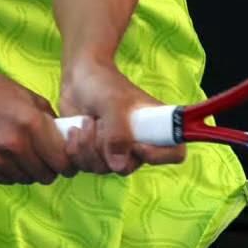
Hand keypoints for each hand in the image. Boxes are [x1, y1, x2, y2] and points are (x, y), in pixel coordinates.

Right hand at [0, 60, 74, 184]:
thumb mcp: (23, 94)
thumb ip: (47, 116)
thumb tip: (64, 137)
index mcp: (30, 123)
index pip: (62, 161)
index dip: (67, 163)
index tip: (65, 160)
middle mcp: (14, 145)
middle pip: (46, 175)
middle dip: (48, 168)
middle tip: (43, 157)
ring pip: (25, 179)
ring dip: (27, 170)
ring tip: (20, 152)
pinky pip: (5, 179)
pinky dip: (9, 171)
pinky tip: (2, 153)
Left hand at [59, 59, 185, 174]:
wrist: (78, 79)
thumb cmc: (103, 84)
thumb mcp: (112, 102)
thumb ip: (118, 131)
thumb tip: (119, 166)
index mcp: (155, 126)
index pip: (174, 152)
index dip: (159, 155)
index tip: (136, 145)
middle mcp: (138, 144)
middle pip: (128, 168)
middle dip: (105, 148)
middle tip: (98, 123)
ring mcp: (115, 152)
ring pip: (102, 169)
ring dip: (87, 146)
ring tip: (86, 121)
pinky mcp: (93, 155)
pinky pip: (84, 168)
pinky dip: (74, 151)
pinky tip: (74, 131)